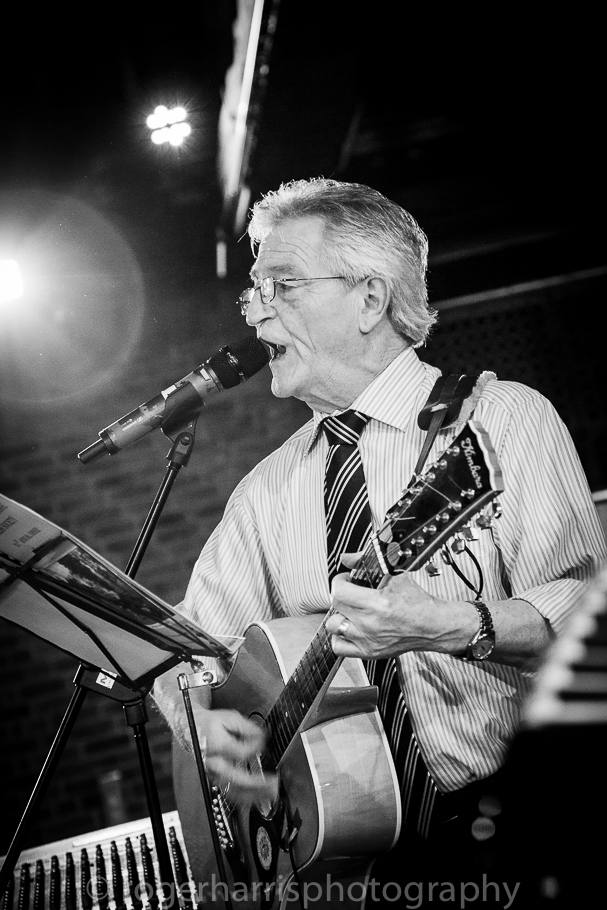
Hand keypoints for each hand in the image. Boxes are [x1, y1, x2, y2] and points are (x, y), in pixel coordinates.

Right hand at [199, 707, 278, 807]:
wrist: (190, 729)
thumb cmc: (210, 724)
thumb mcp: (230, 717)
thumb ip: (248, 728)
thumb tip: (262, 737)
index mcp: (217, 746)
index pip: (242, 753)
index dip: (256, 748)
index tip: (264, 741)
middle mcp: (214, 763)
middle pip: (237, 779)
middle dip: (258, 784)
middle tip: (275, 783)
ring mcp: (213, 774)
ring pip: (233, 791)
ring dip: (254, 795)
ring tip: (270, 793)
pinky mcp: (214, 779)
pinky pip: (230, 793)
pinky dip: (245, 798)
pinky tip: (257, 797)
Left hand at [326, 553, 470, 658]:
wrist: (432, 626)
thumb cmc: (417, 602)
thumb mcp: (395, 575)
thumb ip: (367, 563)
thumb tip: (347, 557)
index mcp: (377, 604)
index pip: (339, 591)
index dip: (340, 581)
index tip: (347, 580)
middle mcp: (369, 625)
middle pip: (335, 606)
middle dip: (341, 595)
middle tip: (351, 592)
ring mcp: (367, 641)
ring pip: (333, 626)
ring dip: (339, 616)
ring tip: (351, 611)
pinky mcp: (369, 652)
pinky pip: (339, 647)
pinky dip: (340, 637)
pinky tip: (350, 628)